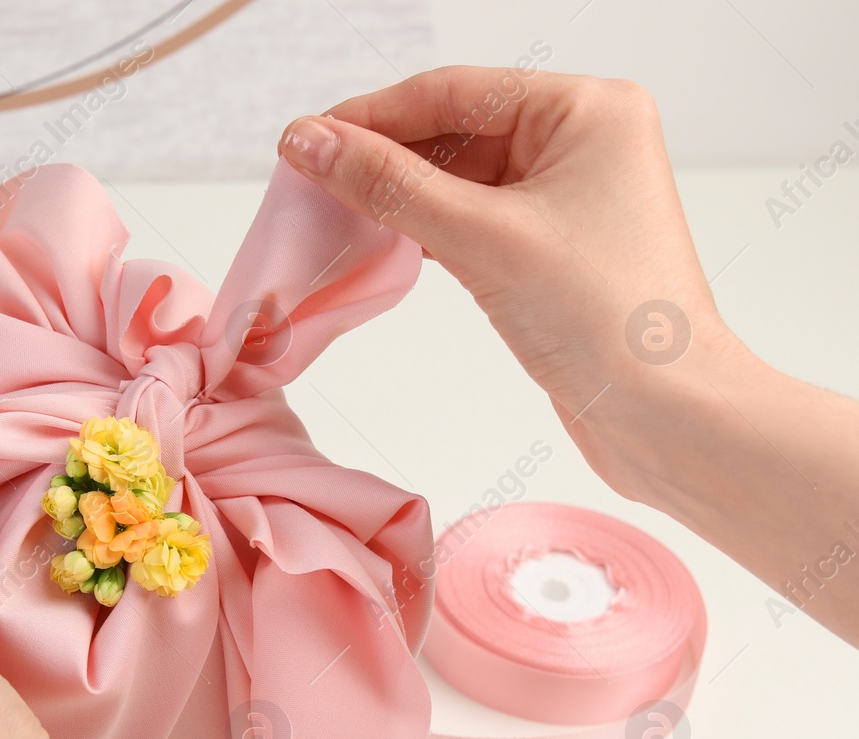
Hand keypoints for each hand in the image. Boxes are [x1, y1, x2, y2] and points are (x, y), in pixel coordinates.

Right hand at [279, 68, 858, 647]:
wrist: (667, 416)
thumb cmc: (604, 317)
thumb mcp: (482, 238)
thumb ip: (387, 184)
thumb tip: (307, 141)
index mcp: (588, 109)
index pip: (454, 91)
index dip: (371, 116)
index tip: (302, 140)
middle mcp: (583, 140)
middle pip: (454, 127)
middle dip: (381, 155)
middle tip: (306, 180)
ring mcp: (569, 195)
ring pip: (458, 176)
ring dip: (397, 194)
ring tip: (330, 211)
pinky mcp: (552, 247)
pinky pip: (472, 217)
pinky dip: (424, 227)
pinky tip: (381, 240)